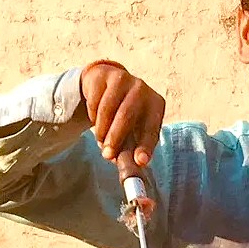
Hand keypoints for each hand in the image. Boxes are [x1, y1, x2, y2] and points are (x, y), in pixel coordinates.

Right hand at [80, 61, 165, 178]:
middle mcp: (142, 89)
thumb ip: (133, 148)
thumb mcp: (133, 129)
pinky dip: (93, 115)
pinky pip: (94, 100)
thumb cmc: (124, 113)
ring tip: (101, 140)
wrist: (105, 83)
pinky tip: (96, 120)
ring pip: (107, 109)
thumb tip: (132, 171)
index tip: (140, 161)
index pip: (152, 128)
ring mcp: (123, 79)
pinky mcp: (103, 75)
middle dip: (116, 138)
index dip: (146, 145)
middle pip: (127, 116)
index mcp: (156, 104)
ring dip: (102, 129)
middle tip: (107, 155)